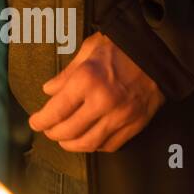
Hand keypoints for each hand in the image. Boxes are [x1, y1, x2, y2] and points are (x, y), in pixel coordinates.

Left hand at [28, 32, 164, 152]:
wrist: (158, 54)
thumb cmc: (121, 47)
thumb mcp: (87, 50)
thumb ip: (66, 74)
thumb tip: (48, 90)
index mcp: (87, 80)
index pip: (56, 110)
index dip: (41, 121)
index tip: (35, 122)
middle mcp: (103, 101)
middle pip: (69, 131)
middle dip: (53, 133)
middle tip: (48, 130)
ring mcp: (120, 116)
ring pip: (89, 143)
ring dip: (72, 145)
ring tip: (64, 139)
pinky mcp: (135, 124)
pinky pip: (110, 145)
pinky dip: (95, 146)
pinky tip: (88, 139)